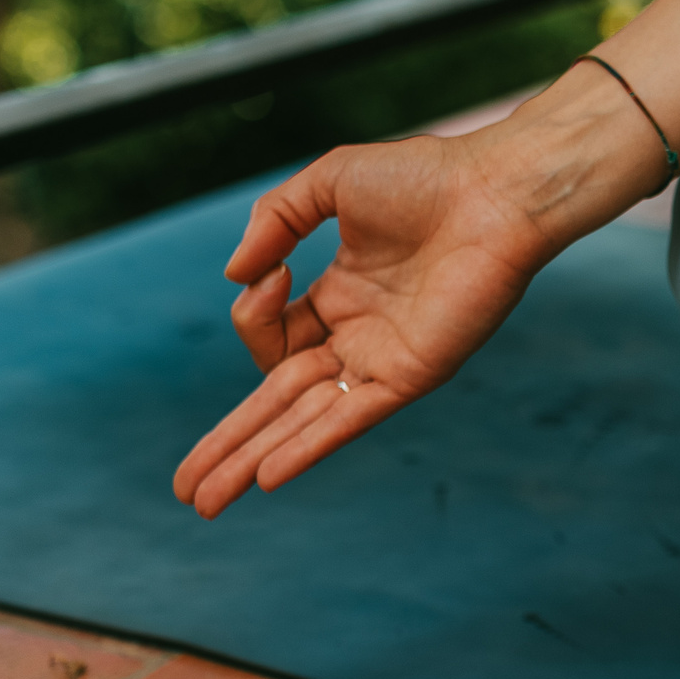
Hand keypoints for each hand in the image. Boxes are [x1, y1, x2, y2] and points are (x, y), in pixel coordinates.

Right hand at [172, 130, 551, 517]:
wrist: (496, 192)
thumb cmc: (426, 177)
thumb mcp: (329, 183)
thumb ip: (275, 220)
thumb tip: (236, 277)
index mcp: (339, 295)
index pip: (272, 334)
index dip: (254, 313)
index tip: (271, 272)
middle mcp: (357, 336)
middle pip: (277, 402)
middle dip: (228, 444)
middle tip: (184, 488)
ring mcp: (382, 360)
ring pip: (302, 421)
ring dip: (250, 461)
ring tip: (203, 501)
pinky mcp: (410, 375)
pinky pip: (349, 420)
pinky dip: (308, 446)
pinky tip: (267, 476)